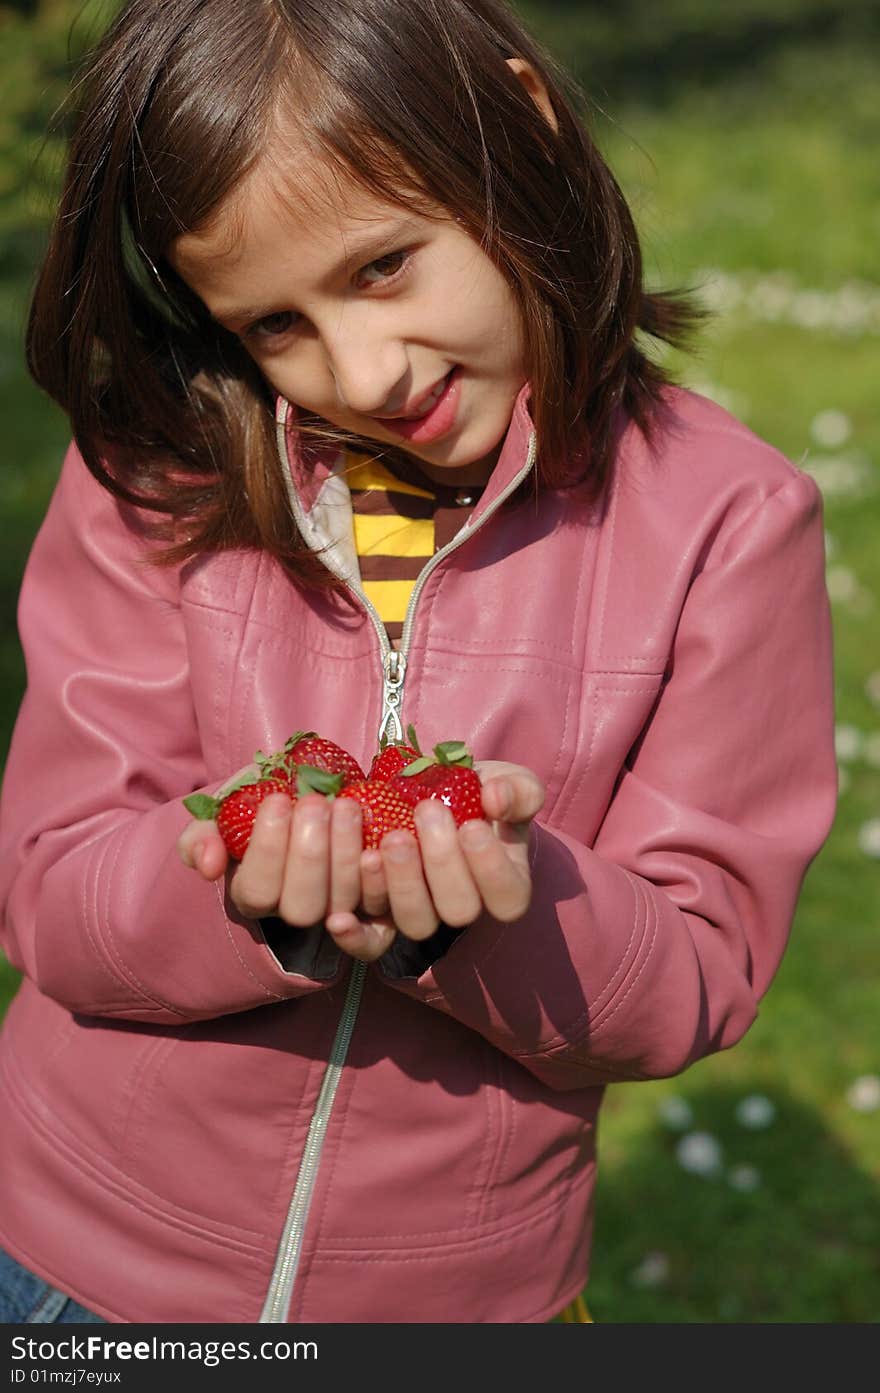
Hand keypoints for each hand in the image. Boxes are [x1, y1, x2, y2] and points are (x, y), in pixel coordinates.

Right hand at [176, 769, 383, 940]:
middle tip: (314, 803)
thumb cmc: (265, 803)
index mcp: (255, 893)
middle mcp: (295, 909)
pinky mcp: (375, 910)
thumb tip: (209, 866)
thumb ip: (202, 836)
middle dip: (309, 854)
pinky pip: (380, 923)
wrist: (315, 796)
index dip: (267, 850)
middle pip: (302, 907)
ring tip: (345, 805)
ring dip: (345, 855)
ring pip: (342, 902)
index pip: (257, 890)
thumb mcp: (226, 811)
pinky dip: (379, 886)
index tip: (278, 800)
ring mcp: (336, 913)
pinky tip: (376, 850)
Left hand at [323, 761, 544, 962]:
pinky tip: (338, 919)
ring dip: (402, 882)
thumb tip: (496, 799)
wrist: (430, 792)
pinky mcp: (380, 913)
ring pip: (416, 922)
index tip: (471, 825)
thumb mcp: (507, 782)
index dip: (490, 868)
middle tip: (427, 811)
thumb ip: (517, 790)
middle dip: (442, 863)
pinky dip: (355, 936)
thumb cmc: (476, 791)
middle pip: (458, 911)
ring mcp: (420, 912)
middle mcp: (461, 905)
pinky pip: (371, 942)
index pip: (507, 897)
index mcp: (503, 882)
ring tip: (391, 838)